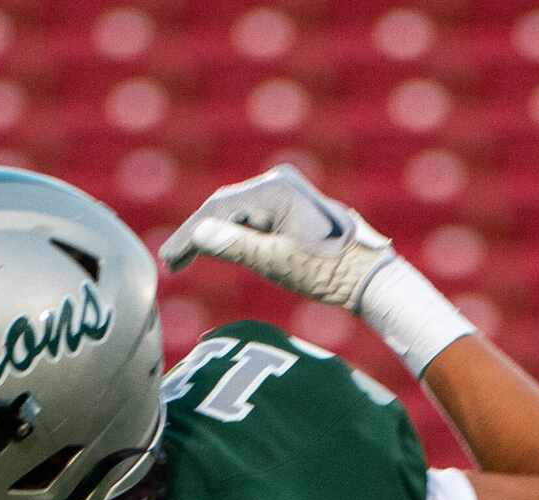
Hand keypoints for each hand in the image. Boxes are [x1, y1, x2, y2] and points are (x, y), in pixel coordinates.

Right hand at [160, 164, 395, 310]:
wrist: (370, 277)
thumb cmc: (328, 272)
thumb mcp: (277, 263)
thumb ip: (237, 247)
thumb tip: (199, 234)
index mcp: (274, 189)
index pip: (219, 209)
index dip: (189, 235)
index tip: (168, 259)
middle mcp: (277, 182)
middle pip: (224, 208)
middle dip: (197, 236)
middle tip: (171, 264)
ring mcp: (284, 192)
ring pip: (236, 214)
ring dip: (212, 237)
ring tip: (185, 262)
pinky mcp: (289, 207)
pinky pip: (251, 219)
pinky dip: (233, 237)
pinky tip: (215, 251)